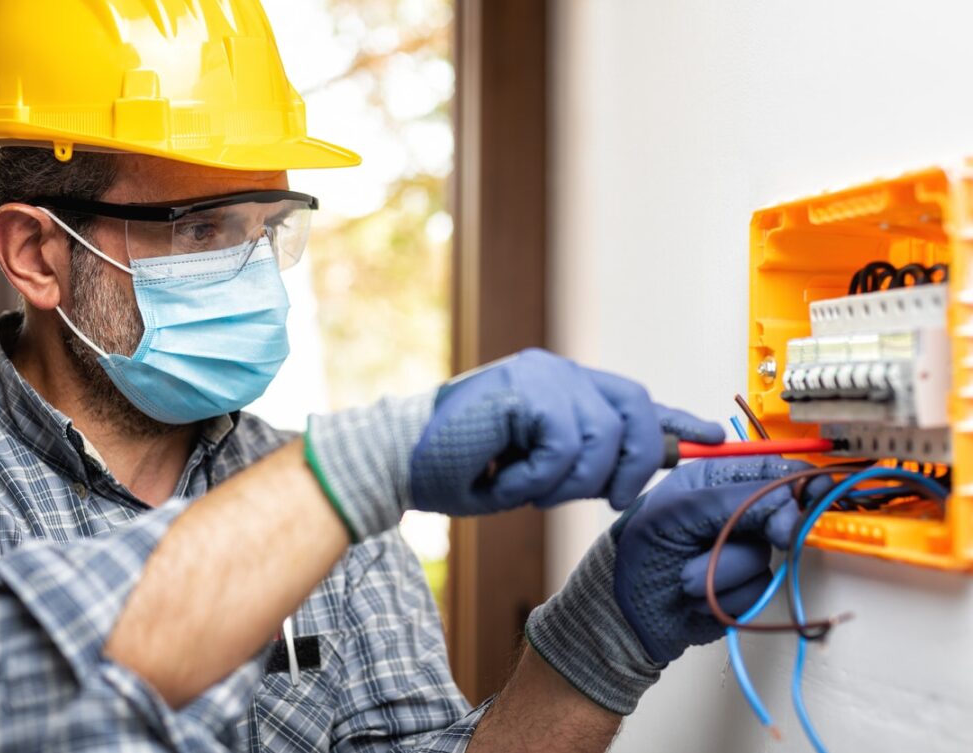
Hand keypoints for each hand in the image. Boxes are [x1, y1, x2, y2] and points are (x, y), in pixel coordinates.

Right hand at [410, 348, 723, 515]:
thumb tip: (635, 473)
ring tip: (525, 487)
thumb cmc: (462, 470)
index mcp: (563, 388)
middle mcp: (557, 373)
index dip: (675, 420)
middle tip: (611, 500)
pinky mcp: (524, 388)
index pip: (633, 400)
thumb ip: (586, 463)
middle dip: (633, 464)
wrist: (400, 463)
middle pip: (634, 409)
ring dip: (568, 482)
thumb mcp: (538, 472)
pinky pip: (563, 445)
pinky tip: (507, 477)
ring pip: (602, 436)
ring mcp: (541, 375)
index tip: (712, 437)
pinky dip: (539, 477)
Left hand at [613, 456, 812, 663]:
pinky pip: (759, 589)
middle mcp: (731, 511)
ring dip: (724, 569)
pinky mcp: (745, 586)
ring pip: (765, 556)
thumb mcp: (675, 514)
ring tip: (686, 576)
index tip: (816, 491)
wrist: (624, 613)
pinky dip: (727, 594)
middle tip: (776, 535)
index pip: (766, 470)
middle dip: (769, 527)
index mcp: (711, 480)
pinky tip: (698, 596)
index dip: (795, 480)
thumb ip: (731, 501)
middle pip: (779, 512)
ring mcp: (740, 549)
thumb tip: (785, 499)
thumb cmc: (637, 552)